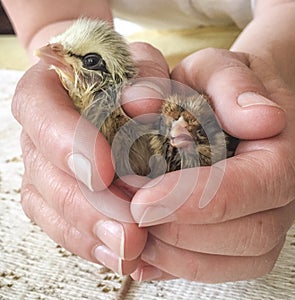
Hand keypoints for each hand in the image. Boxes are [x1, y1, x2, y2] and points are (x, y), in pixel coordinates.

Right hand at [12, 42, 168, 274]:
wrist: (109, 88)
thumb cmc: (125, 74)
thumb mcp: (140, 64)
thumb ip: (146, 78)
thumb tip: (145, 104)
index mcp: (47, 90)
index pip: (41, 112)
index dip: (67, 143)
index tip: (102, 171)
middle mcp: (37, 134)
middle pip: (46, 173)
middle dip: (88, 206)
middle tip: (129, 230)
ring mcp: (42, 168)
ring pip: (51, 206)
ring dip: (89, 231)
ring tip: (128, 249)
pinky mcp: (54, 194)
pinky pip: (60, 223)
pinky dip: (88, 241)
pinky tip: (116, 254)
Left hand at [128, 49, 294, 281]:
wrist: (229, 108)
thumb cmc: (221, 89)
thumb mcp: (219, 69)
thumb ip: (233, 85)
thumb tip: (261, 119)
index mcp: (279, 153)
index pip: (257, 187)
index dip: (200, 201)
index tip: (144, 202)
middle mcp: (277, 196)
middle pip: (248, 236)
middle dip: (183, 234)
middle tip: (132, 216)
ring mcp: (260, 221)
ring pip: (230, 262)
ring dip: (176, 256)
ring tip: (135, 232)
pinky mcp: (237, 239)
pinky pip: (215, 267)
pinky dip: (175, 266)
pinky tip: (144, 251)